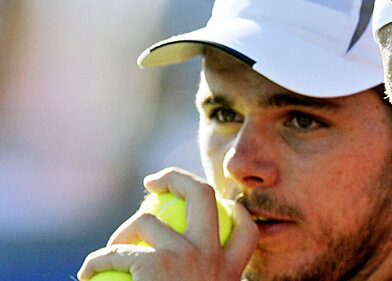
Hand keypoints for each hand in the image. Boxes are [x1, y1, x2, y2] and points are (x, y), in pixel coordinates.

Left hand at [78, 168, 257, 280]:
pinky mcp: (152, 264)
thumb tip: (187, 271)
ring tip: (109, 251)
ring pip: (147, 220)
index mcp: (230, 272)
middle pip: (203, 194)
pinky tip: (87, 274)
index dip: (237, 211)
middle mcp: (211, 255)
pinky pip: (114, 251)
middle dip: (177, 177)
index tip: (225, 205)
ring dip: (121, 232)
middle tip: (155, 182)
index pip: (246, 230)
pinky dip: (95, 261)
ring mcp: (185, 256)